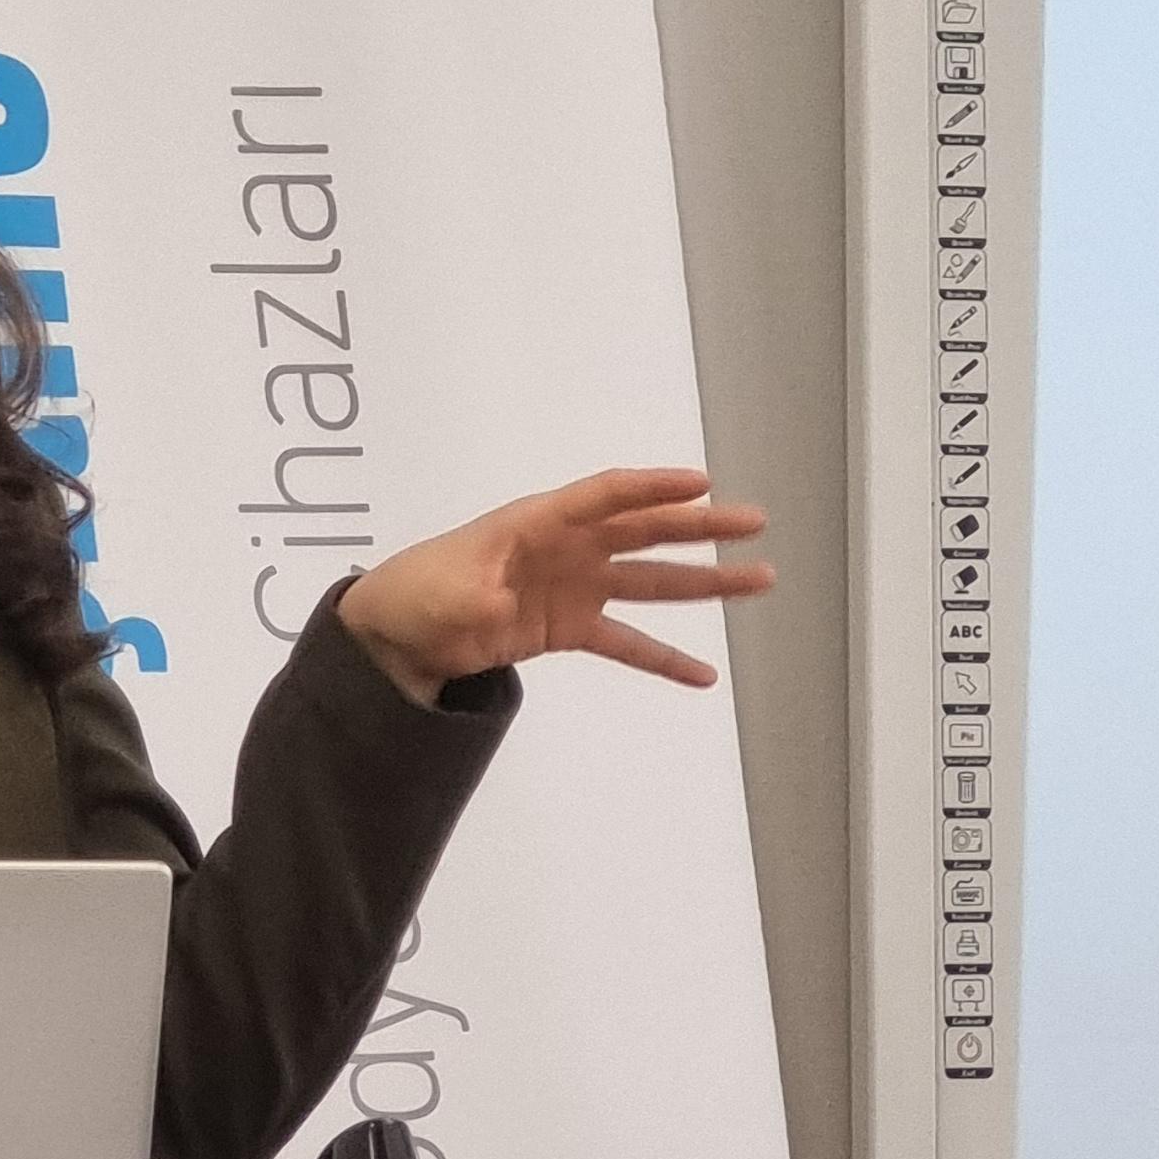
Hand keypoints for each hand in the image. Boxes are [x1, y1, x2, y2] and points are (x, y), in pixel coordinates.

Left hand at [336, 468, 771, 706]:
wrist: (401, 633)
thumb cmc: (417, 592)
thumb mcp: (441, 592)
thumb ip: (474, 596)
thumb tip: (501, 601)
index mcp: (538, 522)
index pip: (604, 496)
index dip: (650, 488)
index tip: (700, 484)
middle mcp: (568, 547)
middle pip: (645, 531)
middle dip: (700, 527)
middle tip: (754, 523)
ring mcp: (575, 586)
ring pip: (652, 582)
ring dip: (703, 584)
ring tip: (757, 582)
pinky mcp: (570, 628)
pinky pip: (627, 642)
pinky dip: (663, 658)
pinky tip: (704, 674)